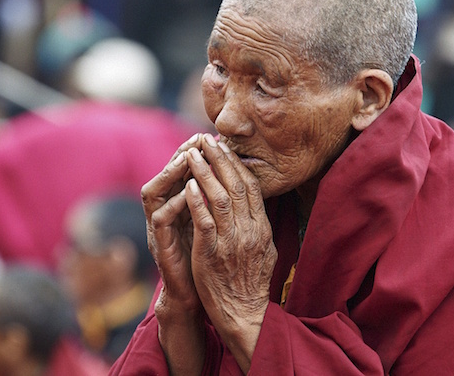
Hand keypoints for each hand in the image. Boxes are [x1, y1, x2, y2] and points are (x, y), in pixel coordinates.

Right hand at [141, 133, 202, 310]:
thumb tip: (236, 176)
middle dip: (180, 155)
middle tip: (196, 140)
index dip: (194, 152)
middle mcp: (165, 212)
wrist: (194, 295)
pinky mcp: (159, 245)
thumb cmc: (206, 258)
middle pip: (165, 175)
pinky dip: (173, 205)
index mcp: (179, 205)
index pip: (183, 170)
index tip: (211, 136)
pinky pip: (160, 219)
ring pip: (154, 192)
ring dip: (170, 174)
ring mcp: (158, 228)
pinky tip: (188, 194)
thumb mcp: (214, 224)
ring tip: (187, 159)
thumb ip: (217, 201)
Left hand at [184, 134, 277, 370]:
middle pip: (236, 185)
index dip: (237, 164)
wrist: (243, 314)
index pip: (251, 187)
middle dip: (220, 159)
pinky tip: (188, 184)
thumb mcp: (265, 251)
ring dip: (205, 172)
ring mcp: (232, 241)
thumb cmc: (250, 283)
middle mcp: (250, 230)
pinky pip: (205, 221)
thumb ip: (259, 227)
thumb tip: (255, 205)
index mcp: (262, 228)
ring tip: (192, 153)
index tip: (224, 148)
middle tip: (207, 139)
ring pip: (219, 197)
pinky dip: (197, 200)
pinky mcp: (213, 252)